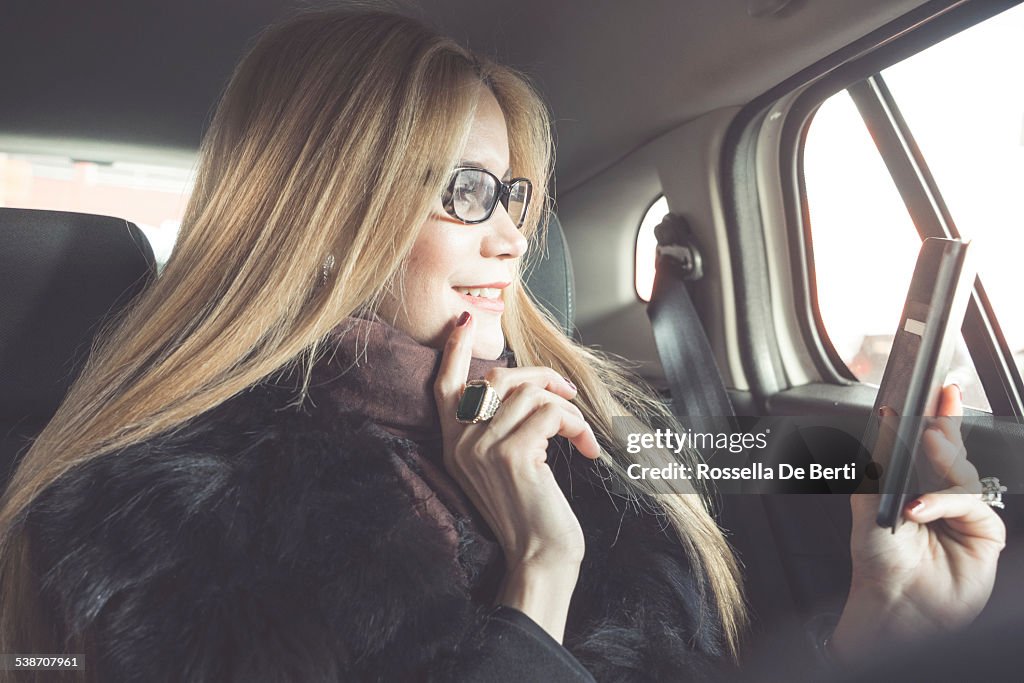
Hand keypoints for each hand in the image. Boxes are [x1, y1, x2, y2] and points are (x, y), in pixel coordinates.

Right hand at [433, 311, 600, 640]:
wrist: (539, 558)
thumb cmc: (529, 512)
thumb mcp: (500, 464)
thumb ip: (496, 428)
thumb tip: (517, 383)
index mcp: (453, 442)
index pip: (444, 385)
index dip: (454, 350)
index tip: (464, 321)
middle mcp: (460, 442)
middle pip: (499, 379)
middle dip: (540, 377)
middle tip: (567, 393)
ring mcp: (482, 448)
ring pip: (530, 393)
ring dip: (565, 407)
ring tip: (579, 433)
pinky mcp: (512, 455)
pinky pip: (552, 413)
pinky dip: (577, 425)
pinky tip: (587, 448)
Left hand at [831, 385, 1006, 660]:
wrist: (894, 605)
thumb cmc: (878, 560)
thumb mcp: (869, 502)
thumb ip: (880, 460)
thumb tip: (885, 420)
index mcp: (915, 483)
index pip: (930, 442)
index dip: (939, 415)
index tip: (940, 390)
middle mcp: (942, 495)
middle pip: (953, 450)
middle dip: (947, 426)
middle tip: (938, 410)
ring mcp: (964, 514)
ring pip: (963, 472)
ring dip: (942, 461)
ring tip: (924, 456)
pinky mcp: (985, 533)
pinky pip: (972, 503)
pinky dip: (946, 502)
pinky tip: (921, 509)